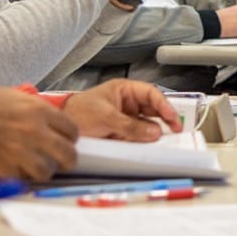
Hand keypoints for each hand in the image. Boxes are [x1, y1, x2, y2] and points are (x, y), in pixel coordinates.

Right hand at [0, 83, 78, 181]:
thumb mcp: (13, 97)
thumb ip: (34, 111)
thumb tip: (47, 123)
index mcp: (39, 111)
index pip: (72, 131)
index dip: (69, 138)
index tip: (63, 141)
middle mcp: (36, 132)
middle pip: (68, 155)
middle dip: (65, 159)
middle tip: (58, 160)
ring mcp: (22, 151)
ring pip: (48, 171)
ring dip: (43, 170)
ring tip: (34, 166)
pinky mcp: (5, 167)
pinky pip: (24, 178)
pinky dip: (22, 176)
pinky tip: (15, 168)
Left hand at [62, 79, 180, 141]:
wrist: (60, 130)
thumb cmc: (77, 113)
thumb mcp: (105, 117)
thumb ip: (130, 125)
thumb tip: (153, 132)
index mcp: (124, 90)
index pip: (151, 93)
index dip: (164, 104)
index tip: (172, 117)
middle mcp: (128, 103)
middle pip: (153, 109)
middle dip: (164, 119)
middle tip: (175, 130)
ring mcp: (126, 119)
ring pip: (148, 125)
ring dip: (154, 132)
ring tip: (163, 139)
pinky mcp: (123, 133)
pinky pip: (138, 136)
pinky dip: (145, 141)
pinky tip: (149, 145)